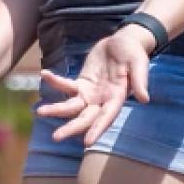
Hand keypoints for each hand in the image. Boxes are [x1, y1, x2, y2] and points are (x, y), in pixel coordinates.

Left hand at [37, 24, 154, 146]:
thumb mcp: (139, 63)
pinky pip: (66, 85)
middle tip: (56, 137)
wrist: (124, 41)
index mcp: (117, 98)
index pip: (106, 117)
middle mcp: (102, 100)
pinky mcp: (82, 83)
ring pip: (72, 106)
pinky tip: (44, 75)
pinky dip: (55, 81)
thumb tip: (144, 99)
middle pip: (85, 118)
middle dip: (71, 128)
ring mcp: (90, 93)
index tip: (87, 142)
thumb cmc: (134, 53)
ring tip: (39, 112)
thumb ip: (139, 80)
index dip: (97, 129)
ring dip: (56, 109)